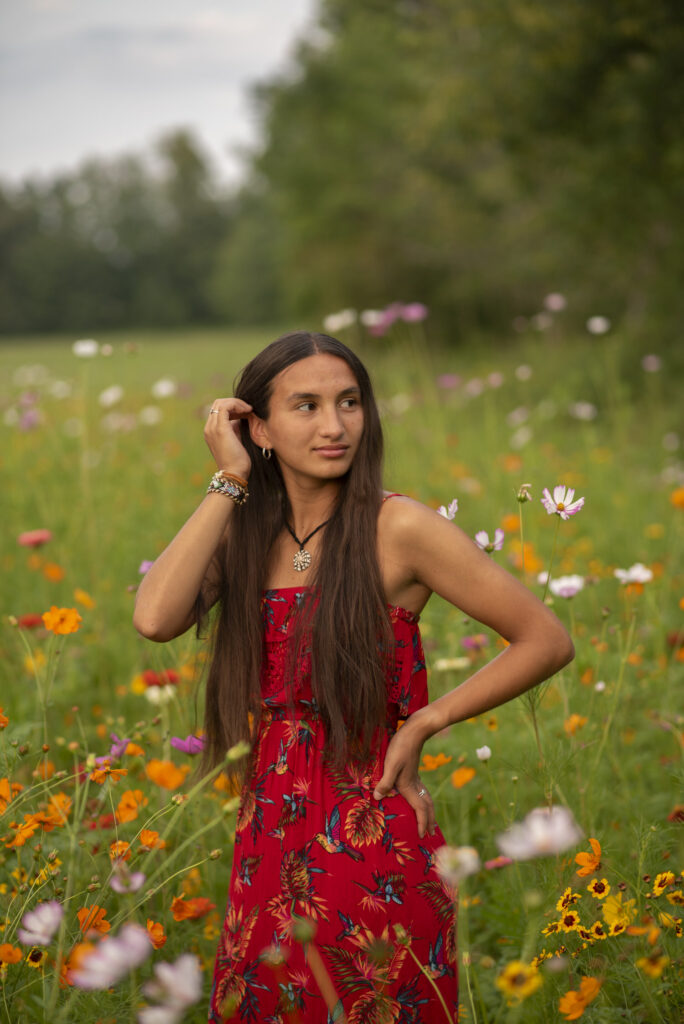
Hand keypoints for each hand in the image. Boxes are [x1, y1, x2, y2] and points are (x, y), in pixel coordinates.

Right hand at [204, 398, 252, 478]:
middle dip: (234, 403)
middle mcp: (209, 428)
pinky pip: (225, 407)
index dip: (232, 407)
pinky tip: (247, 411)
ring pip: (221, 403)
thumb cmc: (238, 461)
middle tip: (248, 409)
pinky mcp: (220, 429)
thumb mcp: (235, 440)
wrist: (234, 474)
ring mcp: (212, 428)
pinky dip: (237, 406)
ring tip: (249, 410)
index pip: (218, 410)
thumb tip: (240, 418)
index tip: (246, 412)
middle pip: (218, 403)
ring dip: (237, 403)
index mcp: (211, 431)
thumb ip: (235, 428)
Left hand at [373, 719, 435, 838]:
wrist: (414, 731)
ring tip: (429, 821)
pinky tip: (418, 799)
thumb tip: (378, 799)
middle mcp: (415, 784)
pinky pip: (422, 792)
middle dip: (429, 821)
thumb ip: (385, 782)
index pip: (420, 809)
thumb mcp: (391, 764)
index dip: (422, 822)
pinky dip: (424, 802)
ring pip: (426, 799)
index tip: (422, 835)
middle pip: (427, 807)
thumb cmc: (401, 747)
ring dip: (428, 812)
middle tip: (430, 834)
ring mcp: (416, 778)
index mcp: (409, 786)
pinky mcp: (414, 772)